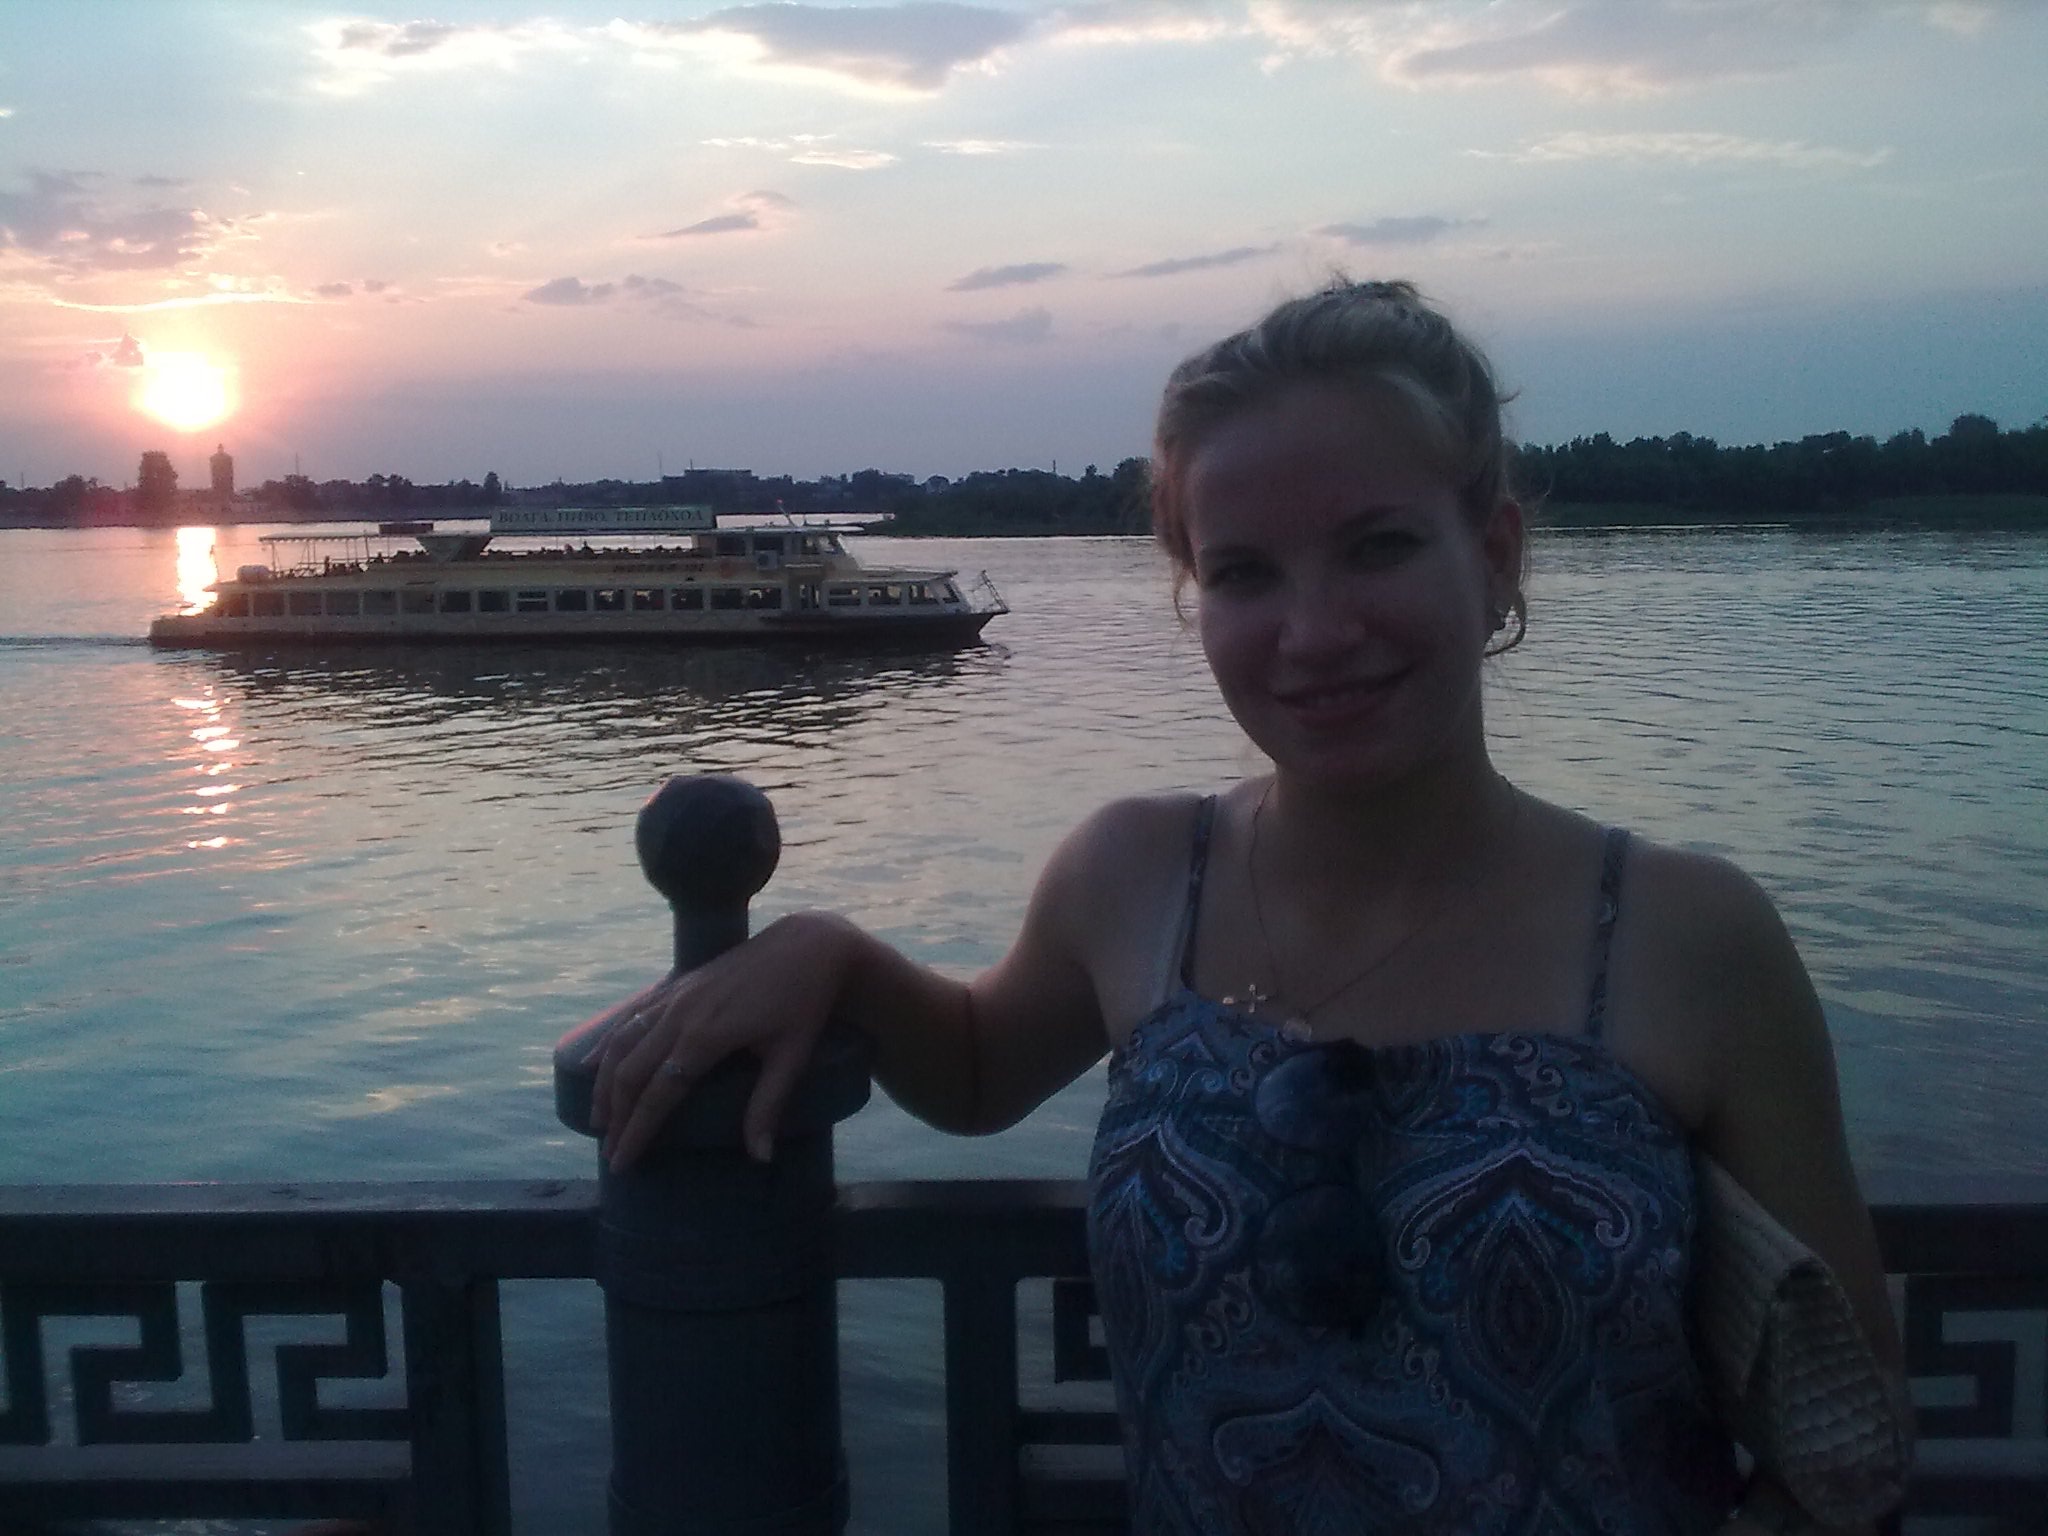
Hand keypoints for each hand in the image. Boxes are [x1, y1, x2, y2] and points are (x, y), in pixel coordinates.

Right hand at [589, 912, 855, 1171]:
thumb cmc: (804, 1002)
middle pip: (631, 1072)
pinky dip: (608, 1041)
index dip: (636, 1131)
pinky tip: (592, 1062)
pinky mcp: (678, 983)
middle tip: (609, 1151)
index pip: (658, 1095)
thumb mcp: (792, 1056)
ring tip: (598, 1118)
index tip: (621, 1162)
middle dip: (616, 1115)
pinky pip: (632, 1015)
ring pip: (623, 1042)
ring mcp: (675, 995)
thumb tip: (761, 1158)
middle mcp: (680, 1015)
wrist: (807, 945)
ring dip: (605, 1082)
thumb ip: (768, 1106)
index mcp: (706, 1036)